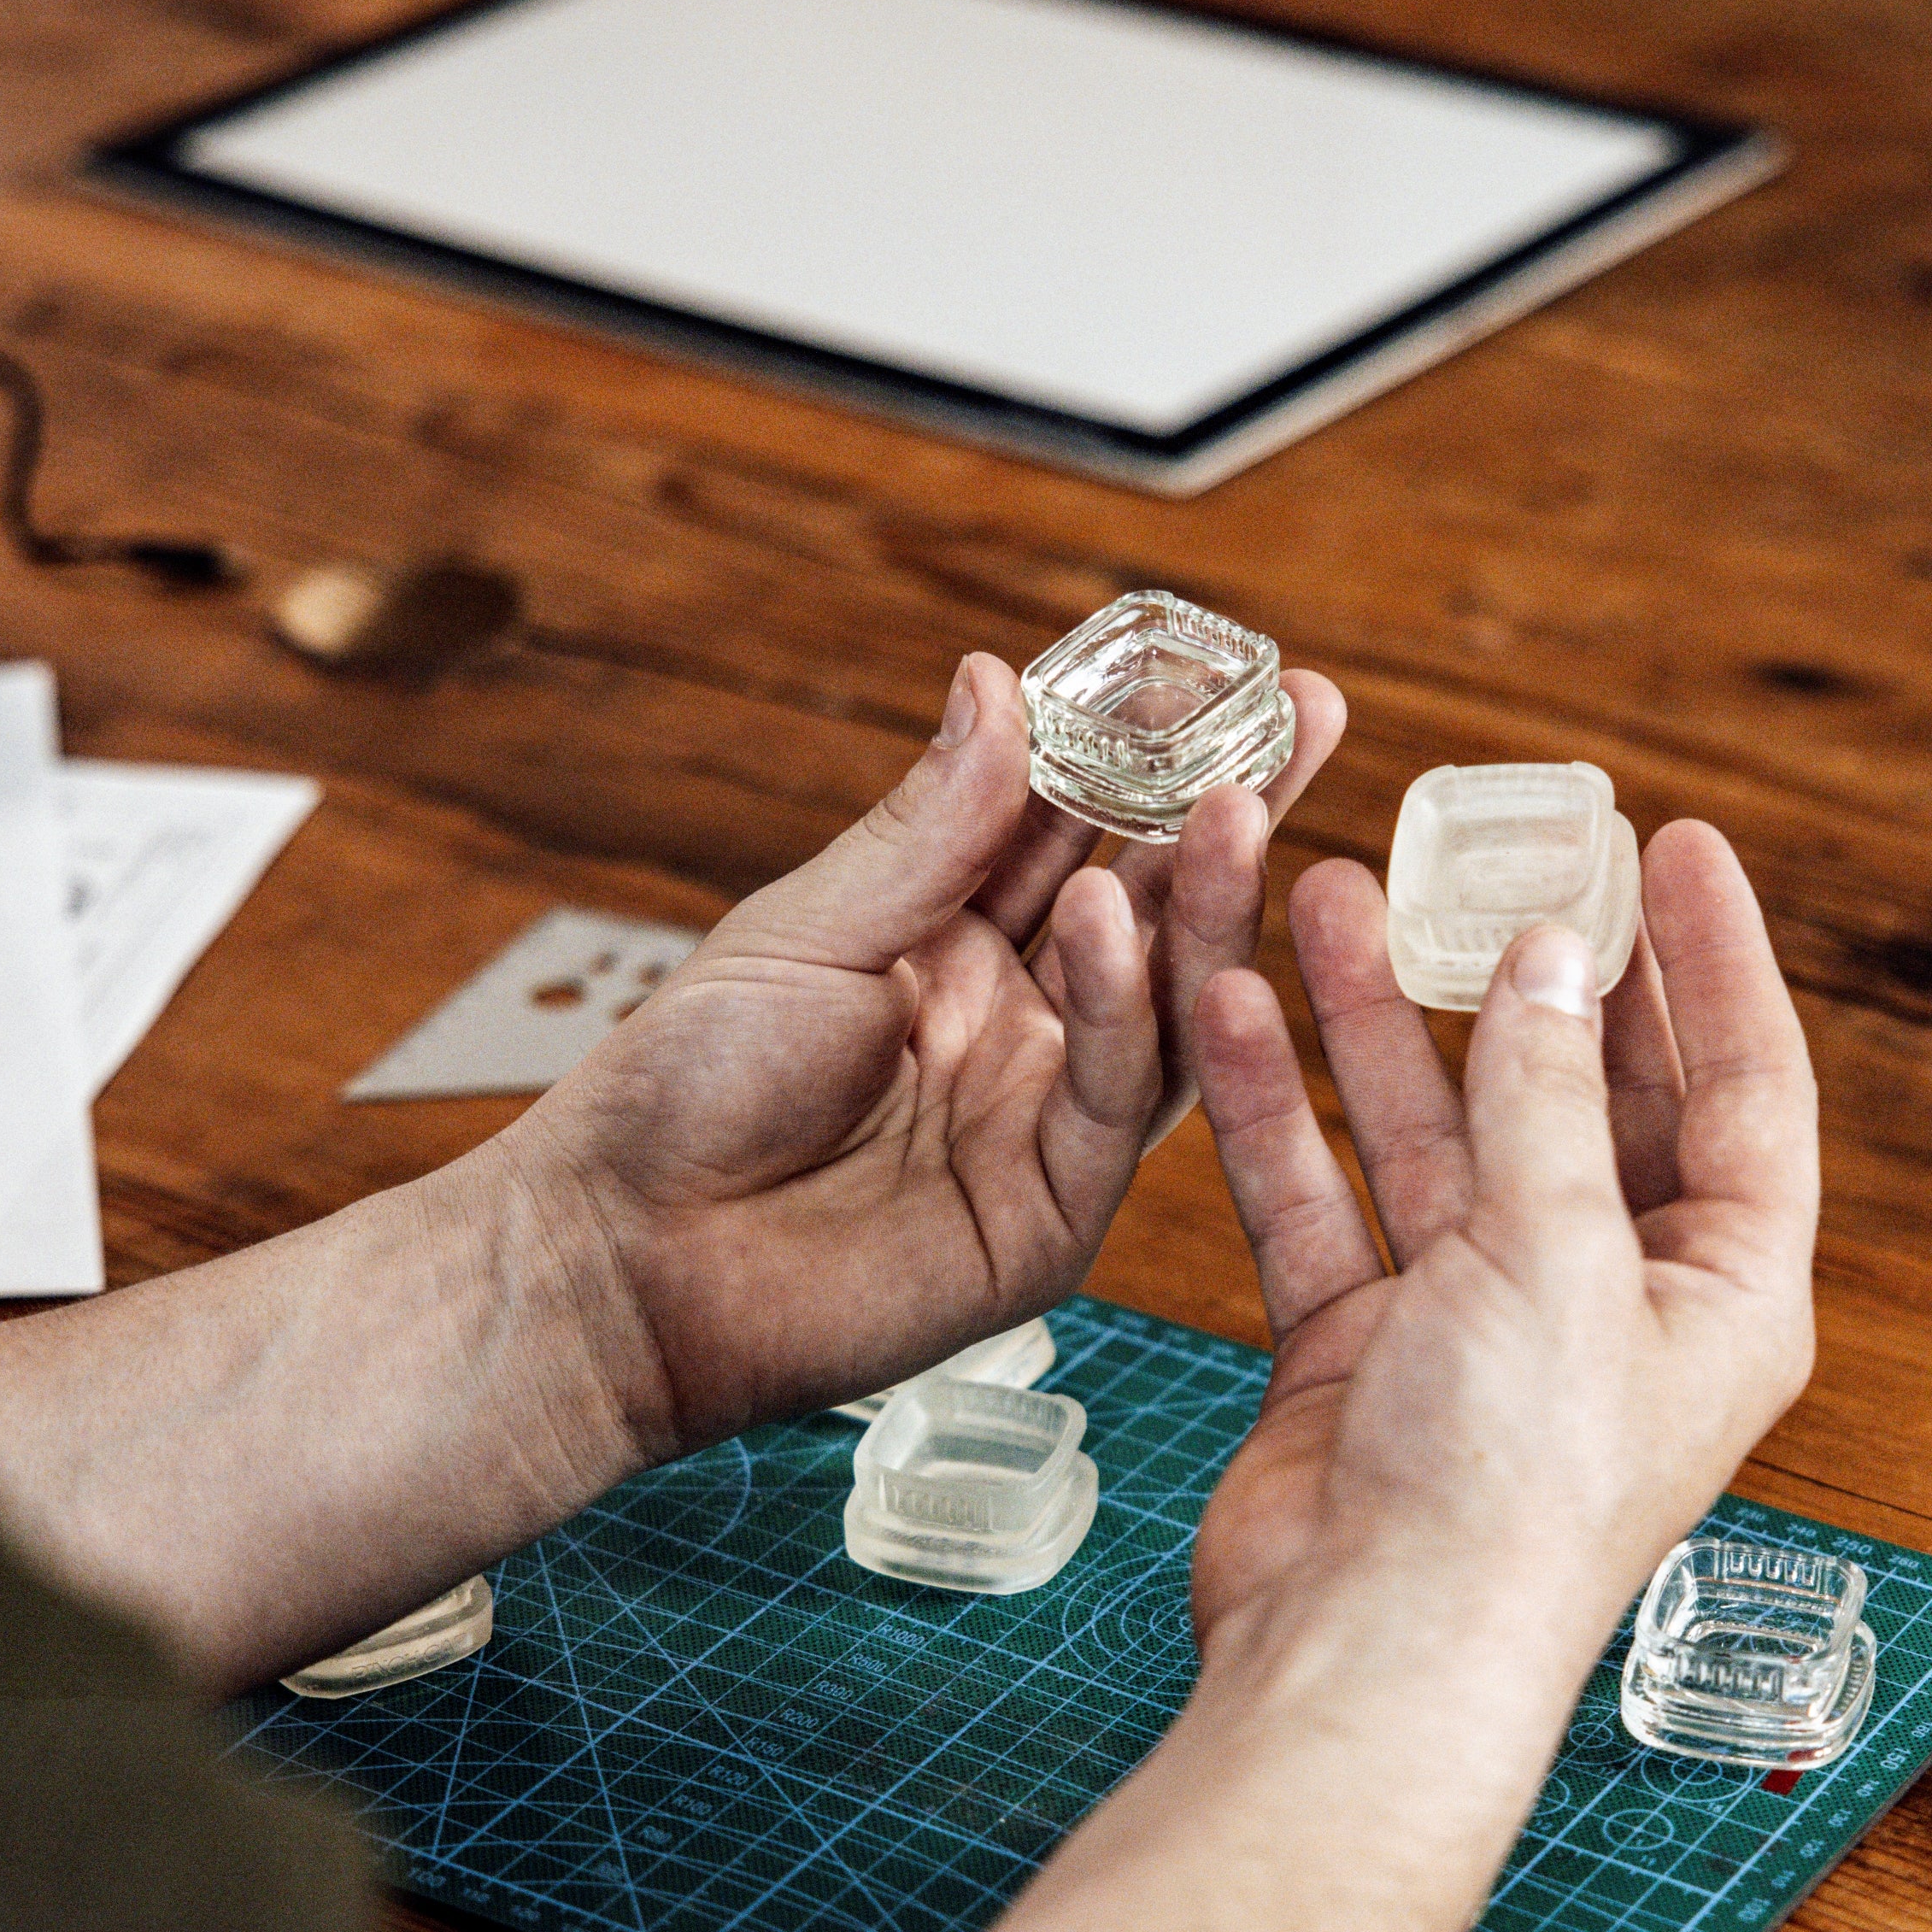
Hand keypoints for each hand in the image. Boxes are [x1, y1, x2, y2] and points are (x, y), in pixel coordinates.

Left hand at [499, 650, 1345, 1460]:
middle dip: (1233, 811)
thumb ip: (927, 826)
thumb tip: (999, 678)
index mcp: (958, 940)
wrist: (624, 1259)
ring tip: (1234, 807)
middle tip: (1306, 719)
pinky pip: (1116, 1101)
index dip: (1156, 751)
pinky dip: (1122, 1009)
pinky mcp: (1053, 1216)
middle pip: (1156, 907)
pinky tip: (1108, 924)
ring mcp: (1048, 1120)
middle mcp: (1024, 1024)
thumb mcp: (807, 928)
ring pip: (1167, 1003)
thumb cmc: (686, 1088)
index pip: (1084, 826)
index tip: (1235, 672)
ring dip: (1204, 904)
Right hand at [967, 822, 1816, 1931]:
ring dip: (1380, 1016)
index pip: (1742, 1088)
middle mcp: (1610, 1298)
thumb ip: (1544, 1096)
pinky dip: (1278, 1112)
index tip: (1678, 841)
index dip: (1715, 958)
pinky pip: (1323, 1200)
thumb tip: (1552, 955)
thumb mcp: (1555, 1256)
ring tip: (1321, 888)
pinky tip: (1231, 1009)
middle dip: (1526, 971)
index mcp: (1722, 1291)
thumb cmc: (1507, 1488)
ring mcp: (1478, 1322)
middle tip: (1487, 845)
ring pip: (1432, 1131)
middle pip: (1578, 1094)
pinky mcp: (1362, 1350)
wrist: (1368, 1654)